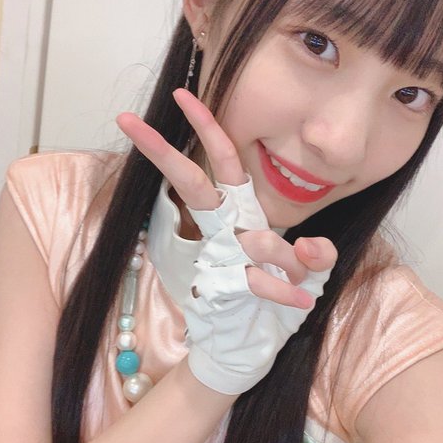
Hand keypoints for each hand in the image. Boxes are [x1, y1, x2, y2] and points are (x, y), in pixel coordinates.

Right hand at [117, 90, 336, 392]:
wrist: (250, 348)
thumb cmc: (274, 302)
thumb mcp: (306, 274)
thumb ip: (315, 255)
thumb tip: (311, 247)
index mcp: (241, 214)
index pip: (224, 162)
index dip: (206, 128)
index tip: (181, 95)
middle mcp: (224, 231)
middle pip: (193, 183)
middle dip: (164, 151)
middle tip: (127, 121)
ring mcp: (217, 258)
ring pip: (239, 234)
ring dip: (279, 253)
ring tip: (302, 275)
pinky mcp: (219, 288)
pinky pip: (256, 281)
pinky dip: (284, 291)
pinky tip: (303, 301)